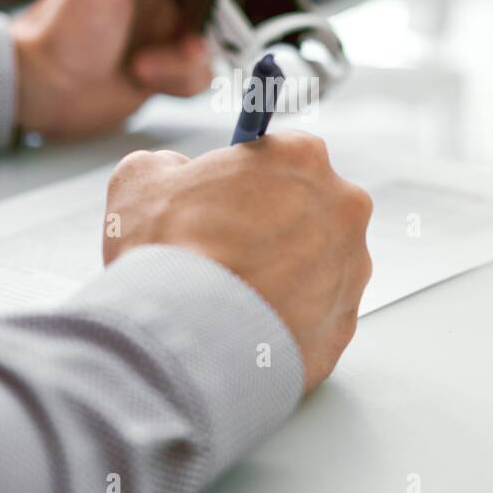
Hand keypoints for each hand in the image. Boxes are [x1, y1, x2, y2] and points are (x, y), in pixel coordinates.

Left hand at [11, 0, 212, 136]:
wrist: (46, 86)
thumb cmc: (65, 21)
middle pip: (220, 1)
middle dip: (210, 25)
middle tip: (187, 36)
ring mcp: (166, 33)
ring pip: (213, 42)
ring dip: (185, 58)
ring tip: (148, 61)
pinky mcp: (167, 69)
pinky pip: (199, 75)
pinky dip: (177, 79)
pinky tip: (144, 75)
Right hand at [103, 131, 373, 392]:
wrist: (183, 336)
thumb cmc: (167, 248)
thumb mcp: (141, 180)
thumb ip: (167, 167)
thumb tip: (172, 174)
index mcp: (302, 157)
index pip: (283, 156)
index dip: (249, 180)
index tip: (228, 198)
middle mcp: (343, 208)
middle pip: (310, 210)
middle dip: (274, 227)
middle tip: (226, 250)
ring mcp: (351, 271)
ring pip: (318, 267)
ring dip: (284, 276)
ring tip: (231, 296)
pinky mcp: (343, 327)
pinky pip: (315, 318)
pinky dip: (285, 321)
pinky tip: (246, 327)